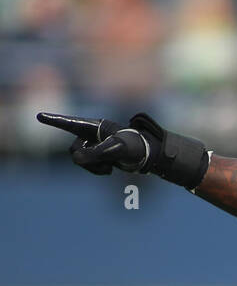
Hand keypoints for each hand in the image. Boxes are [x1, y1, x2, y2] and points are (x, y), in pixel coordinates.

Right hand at [36, 110, 209, 188]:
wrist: (148, 154)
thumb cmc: (134, 147)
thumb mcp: (115, 150)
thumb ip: (96, 154)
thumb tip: (77, 160)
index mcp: (95, 127)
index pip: (70, 124)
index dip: (54, 121)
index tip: (39, 115)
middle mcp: (92, 134)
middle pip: (75, 150)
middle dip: (88, 160)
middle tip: (107, 164)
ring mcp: (94, 144)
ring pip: (80, 160)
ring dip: (94, 167)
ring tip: (111, 168)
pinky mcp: (99, 155)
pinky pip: (88, 166)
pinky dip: (97, 171)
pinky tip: (111, 170)